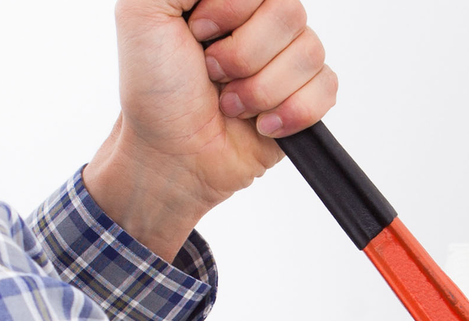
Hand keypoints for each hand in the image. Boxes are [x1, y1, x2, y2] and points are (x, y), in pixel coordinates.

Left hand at [85, 0, 336, 260]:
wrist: (169, 157)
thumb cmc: (154, 90)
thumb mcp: (142, 12)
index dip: (231, 8)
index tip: (197, 32)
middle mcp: (261, 19)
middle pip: (291, 11)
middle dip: (242, 54)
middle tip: (210, 73)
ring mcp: (287, 58)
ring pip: (309, 52)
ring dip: (259, 89)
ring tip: (229, 103)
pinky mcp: (306, 97)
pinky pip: (327, 88)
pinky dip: (289, 112)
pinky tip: (259, 123)